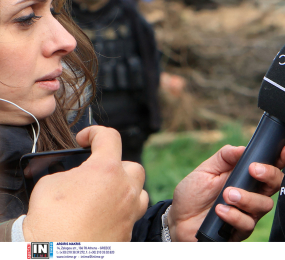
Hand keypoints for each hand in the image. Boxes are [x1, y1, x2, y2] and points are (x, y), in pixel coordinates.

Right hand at [22, 126, 148, 241]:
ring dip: (124, 188)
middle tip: (94, 174)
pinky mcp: (128, 231)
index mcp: (106, 170)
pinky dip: (120, 211)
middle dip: (114, 166)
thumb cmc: (50, 222)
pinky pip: (131, 214)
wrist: (56, 256)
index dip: (95, 133)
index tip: (85, 138)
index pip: (109, 137)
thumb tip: (75, 176)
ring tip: (103, 195)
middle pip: (130, 166)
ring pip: (138, 190)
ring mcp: (130, 211)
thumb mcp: (50, 183)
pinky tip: (103, 215)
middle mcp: (125, 188)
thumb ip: (69, 172)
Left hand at [168, 143, 284, 241]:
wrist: (178, 220)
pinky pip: (247, 223)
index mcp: (247, 176)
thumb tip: (243, 148)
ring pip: (265, 205)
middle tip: (253, 169)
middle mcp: (252, 193)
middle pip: (277, 184)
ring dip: (247, 198)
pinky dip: (234, 215)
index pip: (272, 165)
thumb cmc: (193, 194)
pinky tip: (220, 210)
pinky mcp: (240, 230)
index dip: (283, 158)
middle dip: (270, 174)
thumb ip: (225, 157)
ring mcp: (248, 212)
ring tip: (228, 194)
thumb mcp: (206, 169)